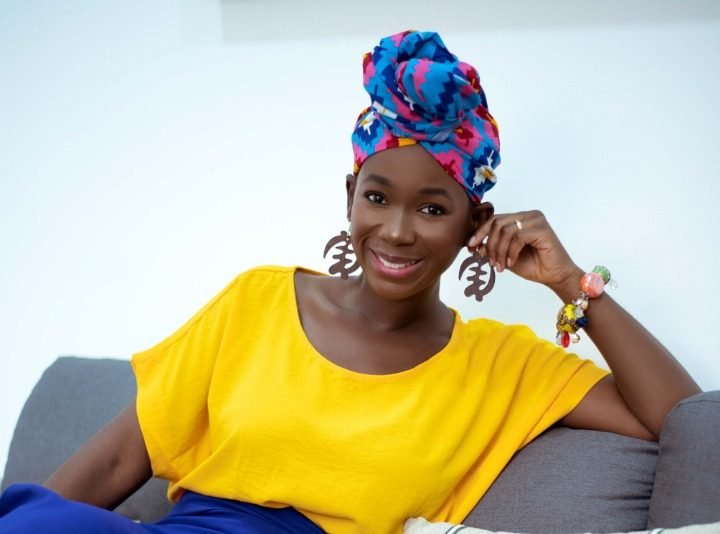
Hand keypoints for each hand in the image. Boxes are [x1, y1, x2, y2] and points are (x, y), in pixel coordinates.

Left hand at [467, 210, 581, 292]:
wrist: (555, 276)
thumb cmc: (534, 266)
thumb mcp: (506, 256)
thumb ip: (493, 248)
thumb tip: (476, 244)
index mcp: (519, 218)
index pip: (494, 220)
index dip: (480, 232)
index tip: (470, 246)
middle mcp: (528, 216)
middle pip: (497, 223)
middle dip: (490, 244)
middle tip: (491, 262)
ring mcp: (536, 220)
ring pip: (506, 231)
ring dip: (499, 251)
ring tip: (501, 266)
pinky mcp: (542, 229)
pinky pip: (518, 238)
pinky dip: (511, 252)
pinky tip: (511, 263)